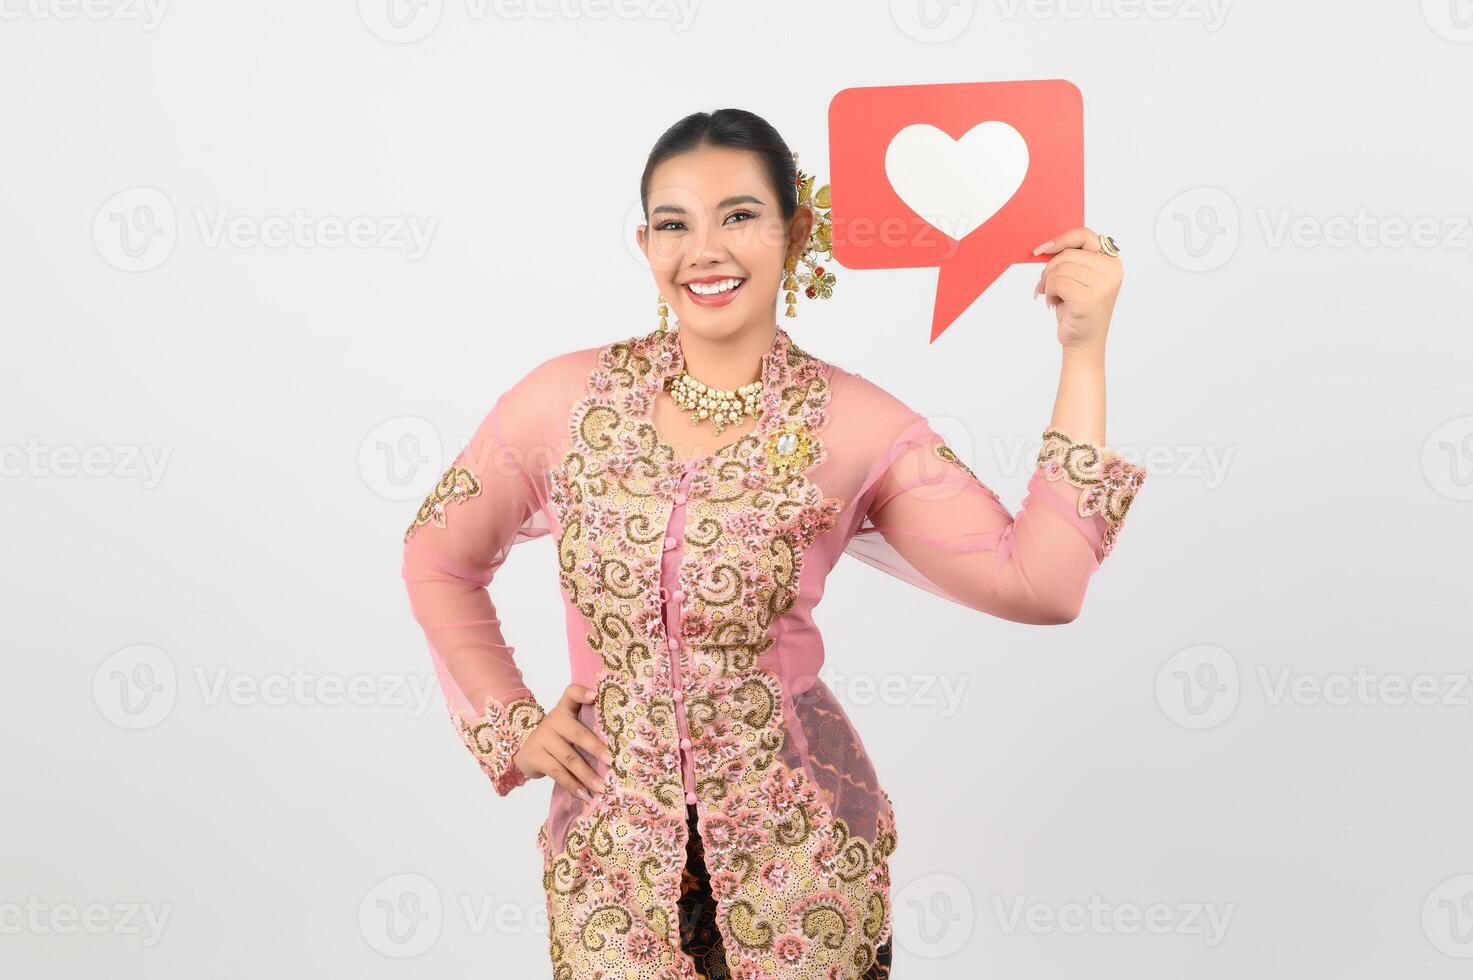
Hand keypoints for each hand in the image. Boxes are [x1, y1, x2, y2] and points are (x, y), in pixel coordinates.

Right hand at [512, 684, 612, 802]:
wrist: (524, 750)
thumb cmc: (558, 738)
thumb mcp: (569, 727)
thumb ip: (587, 728)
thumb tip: (619, 750)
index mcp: (565, 709)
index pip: (571, 693)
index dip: (582, 693)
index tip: (594, 696)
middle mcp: (553, 720)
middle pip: (578, 733)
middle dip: (596, 749)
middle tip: (612, 761)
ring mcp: (542, 738)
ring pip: (569, 758)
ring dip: (588, 775)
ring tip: (603, 787)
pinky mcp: (535, 756)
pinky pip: (558, 772)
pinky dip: (573, 785)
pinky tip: (585, 794)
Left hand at [1031, 227, 1121, 353]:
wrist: (1084, 343)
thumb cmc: (1078, 311)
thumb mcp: (1078, 279)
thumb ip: (1071, 260)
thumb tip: (1046, 247)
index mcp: (1112, 262)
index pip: (1084, 236)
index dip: (1061, 239)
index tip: (1042, 249)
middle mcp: (1112, 270)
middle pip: (1067, 254)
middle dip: (1049, 269)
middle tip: (1045, 285)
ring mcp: (1103, 284)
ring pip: (1060, 268)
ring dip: (1049, 283)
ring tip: (1054, 297)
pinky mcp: (1089, 298)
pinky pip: (1057, 283)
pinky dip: (1049, 292)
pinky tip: (1054, 303)